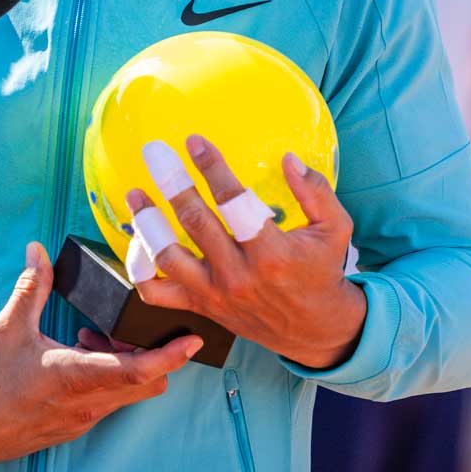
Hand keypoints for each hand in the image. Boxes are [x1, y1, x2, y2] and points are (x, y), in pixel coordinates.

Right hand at [0, 243, 201, 469]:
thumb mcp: (8, 327)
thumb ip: (31, 287)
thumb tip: (38, 252)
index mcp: (76, 377)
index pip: (140, 370)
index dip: (171, 355)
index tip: (193, 339)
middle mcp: (87, 403)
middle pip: (147, 383)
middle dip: (154, 354)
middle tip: (136, 326)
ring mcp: (83, 418)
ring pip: (129, 393)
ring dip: (128, 364)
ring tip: (98, 337)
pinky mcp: (75, 426)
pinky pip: (109, 401)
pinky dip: (109, 377)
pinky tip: (81, 355)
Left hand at [128, 137, 367, 369]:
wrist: (314, 330)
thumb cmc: (322, 270)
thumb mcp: (335, 228)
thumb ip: (316, 191)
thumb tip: (289, 158)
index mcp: (271, 253)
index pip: (234, 202)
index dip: (212, 168)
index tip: (194, 142)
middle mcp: (238, 275)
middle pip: (195, 223)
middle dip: (171, 183)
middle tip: (154, 152)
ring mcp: (215, 294)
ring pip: (168, 259)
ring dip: (147, 224)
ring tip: (135, 193)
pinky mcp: (202, 307)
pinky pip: (158, 294)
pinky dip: (140, 270)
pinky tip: (137, 241)